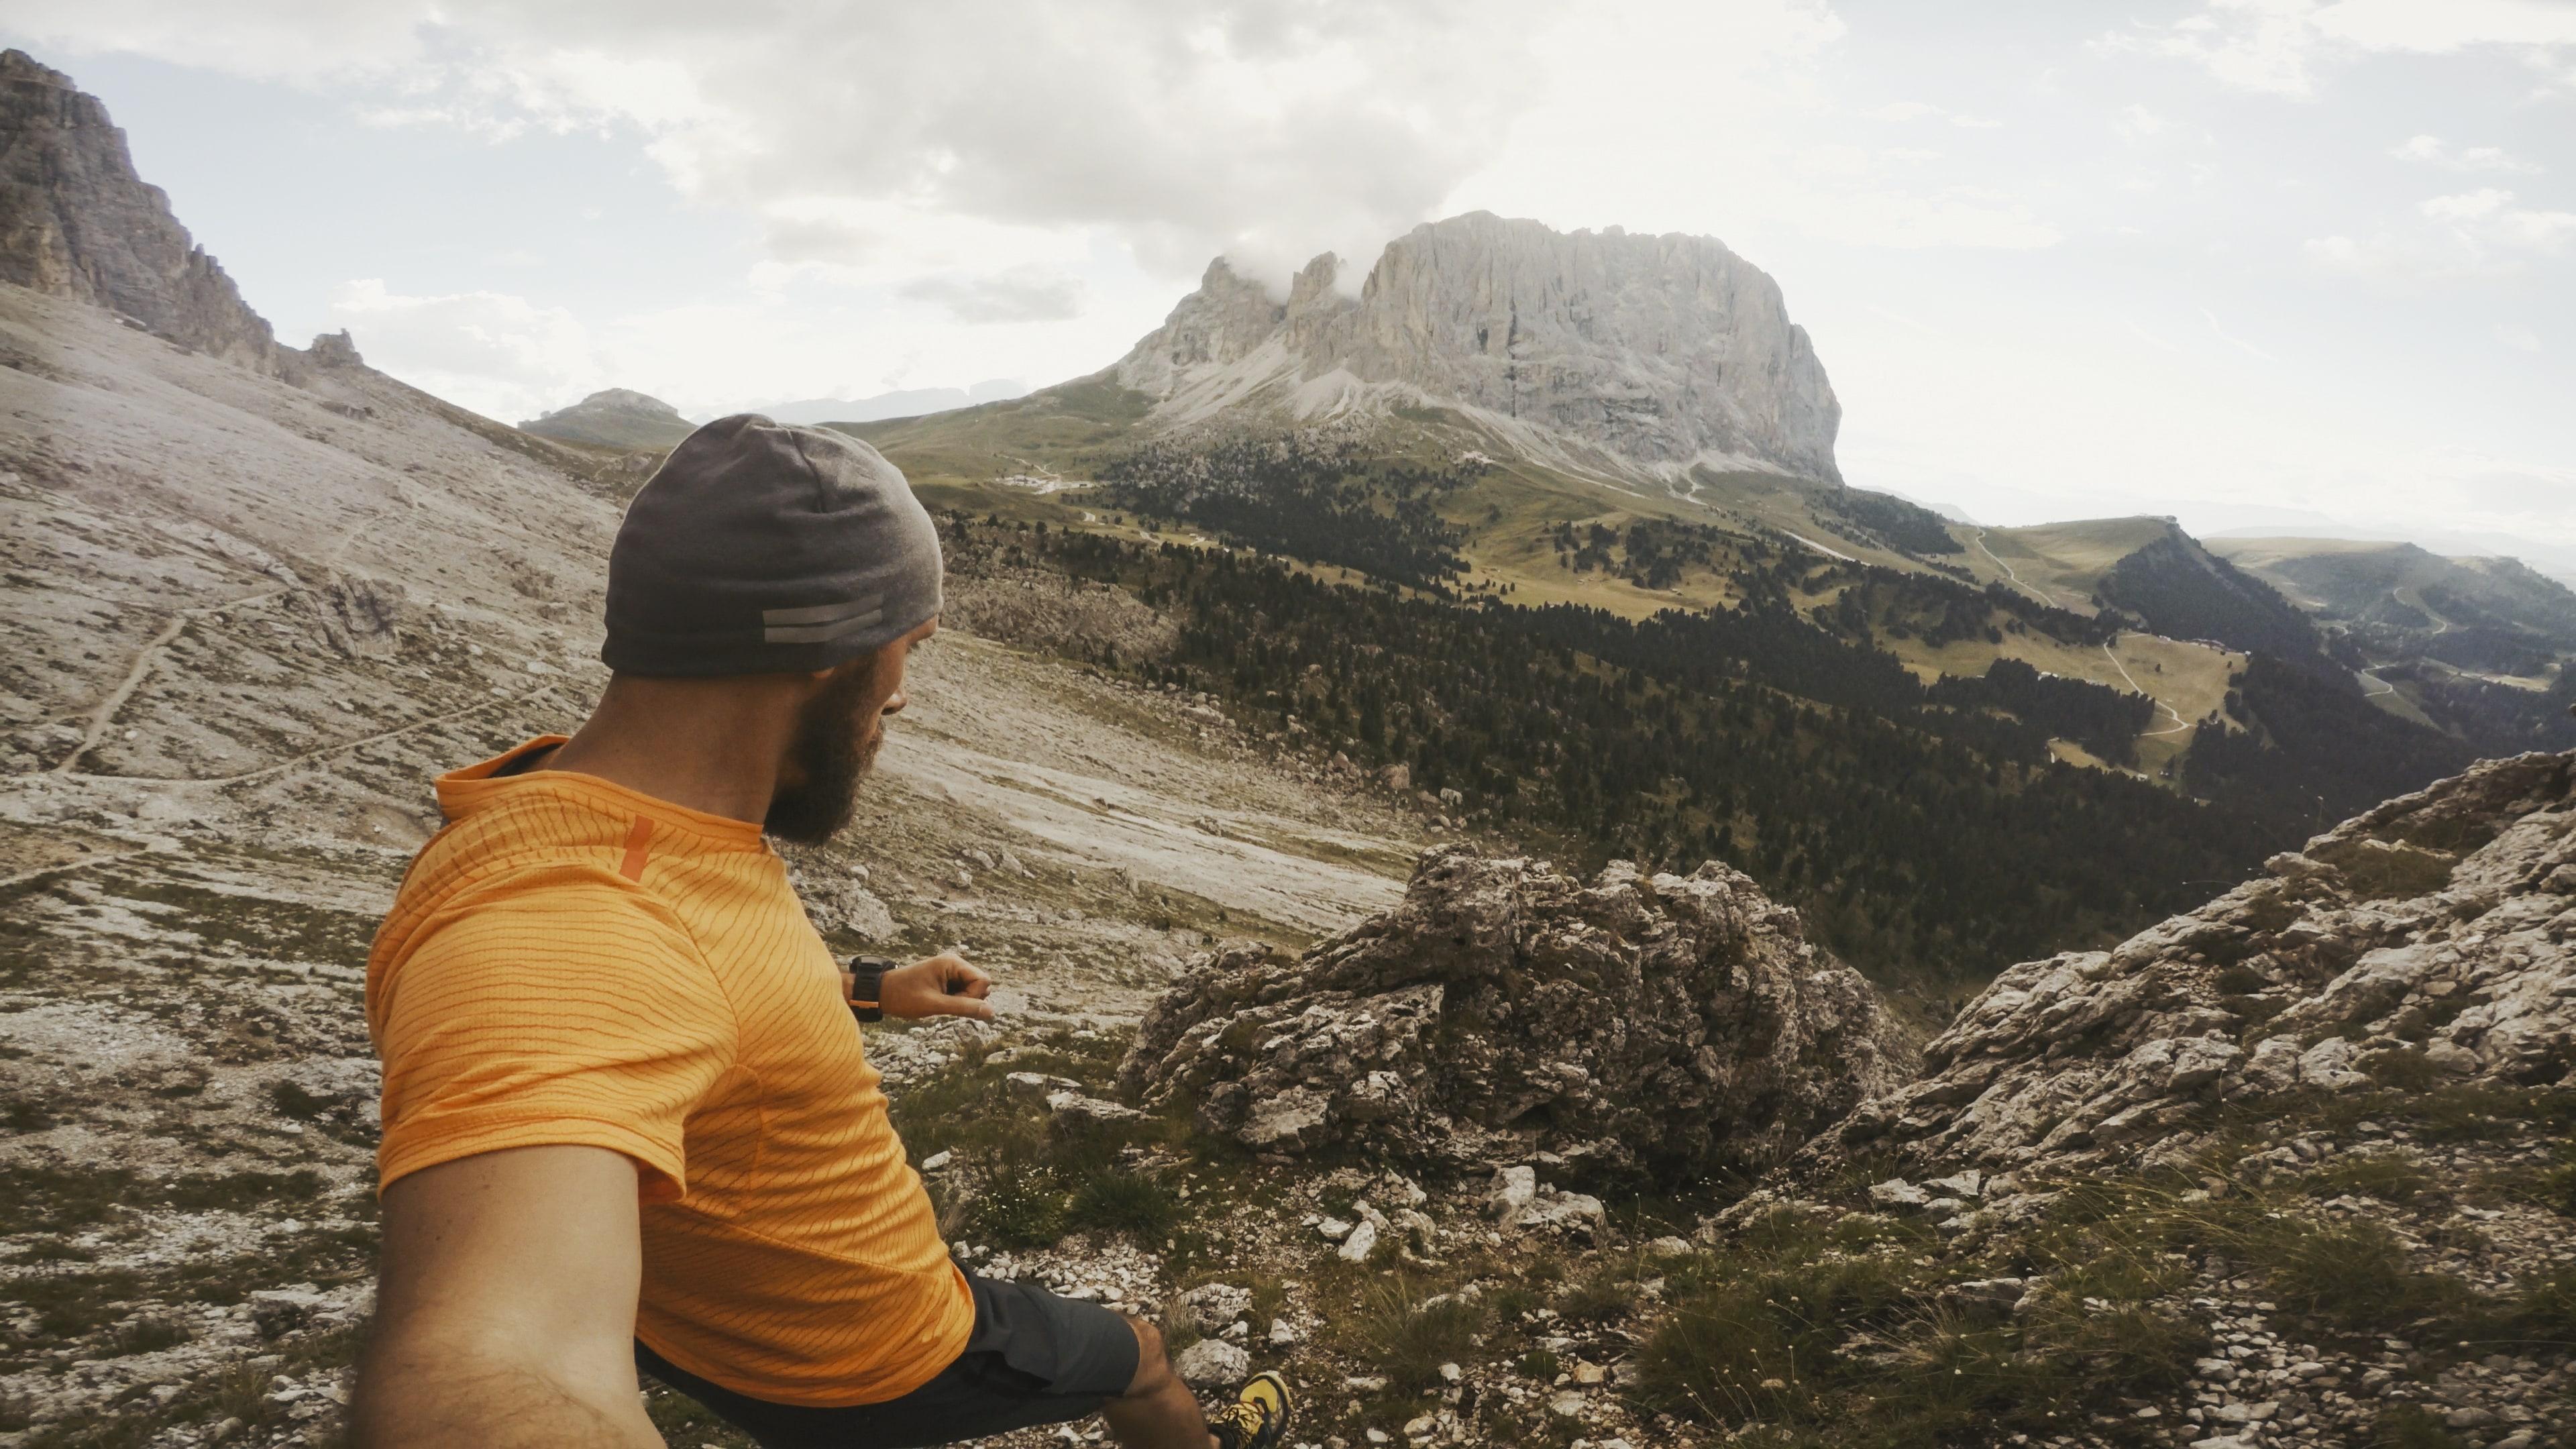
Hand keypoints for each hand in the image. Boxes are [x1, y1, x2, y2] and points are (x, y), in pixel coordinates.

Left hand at [876, 954, 994, 1021]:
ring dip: (961, 1001)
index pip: (983, 981)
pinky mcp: (947, 979)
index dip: (973, 997)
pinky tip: (939, 1001)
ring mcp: (951, 971)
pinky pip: (963, 992)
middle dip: (968, 999)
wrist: (882, 993)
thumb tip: (992, 1013)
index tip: (951, 1002)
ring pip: (973, 990)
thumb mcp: (935, 1005)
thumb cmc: (905, 997)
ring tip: (940, 1002)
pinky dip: (955, 1000)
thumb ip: (964, 1008)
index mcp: (952, 963)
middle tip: (943, 1002)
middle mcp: (954, 963)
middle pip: (981, 985)